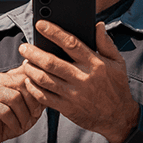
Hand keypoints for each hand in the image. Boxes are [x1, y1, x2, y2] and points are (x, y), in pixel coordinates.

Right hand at [0, 64, 44, 142]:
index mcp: (9, 76)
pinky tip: (16, 128)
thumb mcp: (29, 108)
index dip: (39, 89)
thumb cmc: (9, 121)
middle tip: (34, 116)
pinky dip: (14, 122)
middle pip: (23, 83)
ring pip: (14, 98)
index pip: (29, 73)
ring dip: (23, 115)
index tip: (41, 106)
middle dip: (33, 102)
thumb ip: (39, 96)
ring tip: (24, 124)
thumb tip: (53, 86)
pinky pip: (5, 111)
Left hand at [19, 21, 139, 142]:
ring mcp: (74, 94)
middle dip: (33, 53)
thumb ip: (106, 43)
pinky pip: (44, 97)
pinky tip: (29, 81)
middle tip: (24, 47)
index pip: (71, 43)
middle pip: (51, 62)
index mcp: (95, 64)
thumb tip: (98, 25)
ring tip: (25, 63)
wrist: (119, 117)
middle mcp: (83, 78)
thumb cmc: (117, 86)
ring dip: (30, 69)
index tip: (41, 25)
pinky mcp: (67, 108)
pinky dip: (33, 88)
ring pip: (44, 79)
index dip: (54, 32)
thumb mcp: (118, 62)